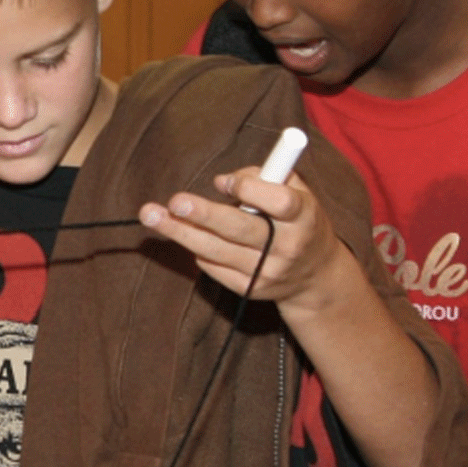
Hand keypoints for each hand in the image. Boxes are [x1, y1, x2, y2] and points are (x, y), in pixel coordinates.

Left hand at [138, 168, 346, 313]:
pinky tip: (184, 234)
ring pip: (217, 251)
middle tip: (175, 201)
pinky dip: (197, 248)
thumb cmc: (298, 220)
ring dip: (181, 232)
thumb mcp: (296, 191)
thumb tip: (220, 182)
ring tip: (152, 215)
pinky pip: (214, 267)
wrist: (315, 276)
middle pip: (240, 230)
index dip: (251, 190)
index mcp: (304, 216)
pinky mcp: (251, 290)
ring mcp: (268, 272)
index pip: (280, 203)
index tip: (225, 182)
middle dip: (204, 214)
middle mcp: (288, 247)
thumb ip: (264, 176)